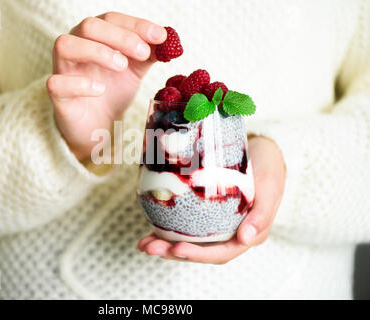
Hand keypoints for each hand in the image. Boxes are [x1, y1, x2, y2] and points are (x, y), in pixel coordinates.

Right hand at [46, 12, 166, 159]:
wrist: (97, 125)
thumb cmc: (112, 91)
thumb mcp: (135, 70)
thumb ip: (149, 54)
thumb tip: (169, 39)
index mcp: (95, 37)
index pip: (111, 19)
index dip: (135, 24)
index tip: (159, 36)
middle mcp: (76, 47)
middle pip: (89, 26)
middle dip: (120, 37)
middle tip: (143, 54)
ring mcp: (63, 69)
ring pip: (66, 45)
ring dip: (97, 52)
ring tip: (121, 66)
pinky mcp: (57, 94)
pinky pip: (56, 82)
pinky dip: (79, 84)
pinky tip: (99, 90)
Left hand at [137, 136, 285, 263]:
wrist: (263, 150)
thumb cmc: (268, 168)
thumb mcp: (270, 186)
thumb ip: (262, 214)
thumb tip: (245, 239)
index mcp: (248, 234)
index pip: (221, 253)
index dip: (198, 254)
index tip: (176, 248)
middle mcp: (231, 234)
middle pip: (200, 250)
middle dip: (173, 252)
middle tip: (149, 247)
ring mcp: (218, 224)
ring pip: (191, 240)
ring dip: (166, 245)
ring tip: (143, 243)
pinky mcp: (207, 212)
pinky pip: (187, 224)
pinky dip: (168, 228)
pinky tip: (151, 226)